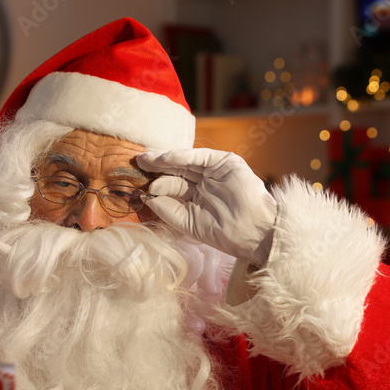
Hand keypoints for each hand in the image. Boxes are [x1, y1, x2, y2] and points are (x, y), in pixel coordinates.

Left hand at [137, 149, 276, 267]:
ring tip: (146, 159)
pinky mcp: (226, 162)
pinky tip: (165, 158)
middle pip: (176, 171)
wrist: (252, 233)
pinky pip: (200, 156)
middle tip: (137, 163)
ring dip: (165, 159)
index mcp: (197, 198)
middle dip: (156, 167)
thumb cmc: (224, 234)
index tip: (138, 185)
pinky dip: (182, 155)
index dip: (156, 184)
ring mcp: (215, 171)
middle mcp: (205, 183)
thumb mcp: (188, 223)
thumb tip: (148, 197)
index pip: (173, 186)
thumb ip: (168, 209)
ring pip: (186, 161)